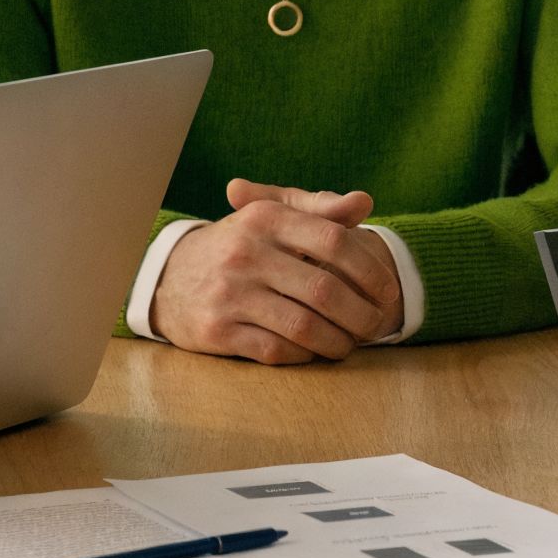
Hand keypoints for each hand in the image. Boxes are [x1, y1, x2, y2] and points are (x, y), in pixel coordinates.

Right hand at [151, 179, 402, 364]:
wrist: (169, 277)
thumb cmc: (238, 246)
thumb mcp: (272, 218)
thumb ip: (320, 210)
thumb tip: (364, 202)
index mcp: (265, 218)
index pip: (334, 241)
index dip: (370, 270)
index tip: (387, 291)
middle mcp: (245, 253)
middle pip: (324, 289)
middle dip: (361, 314)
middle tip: (376, 325)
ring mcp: (229, 293)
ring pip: (304, 326)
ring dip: (338, 342)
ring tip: (350, 344)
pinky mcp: (217, 330)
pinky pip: (276, 350)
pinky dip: (304, 355)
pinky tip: (314, 351)